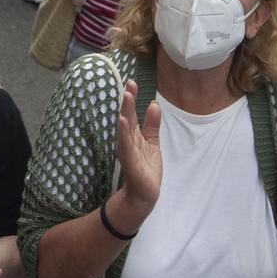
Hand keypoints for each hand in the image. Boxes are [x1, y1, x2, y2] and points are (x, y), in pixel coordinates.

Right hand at [110, 79, 162, 226]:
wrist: (143, 195)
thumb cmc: (145, 170)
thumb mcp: (152, 143)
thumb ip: (152, 125)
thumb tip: (154, 104)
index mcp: (133, 135)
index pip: (132, 113)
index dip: (132, 98)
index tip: (132, 81)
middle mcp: (127, 140)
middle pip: (127, 116)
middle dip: (128, 100)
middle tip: (128, 83)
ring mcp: (127, 150)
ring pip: (125, 128)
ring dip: (125, 112)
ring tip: (126, 96)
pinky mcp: (130, 161)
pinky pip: (126, 144)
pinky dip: (124, 132)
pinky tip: (122, 120)